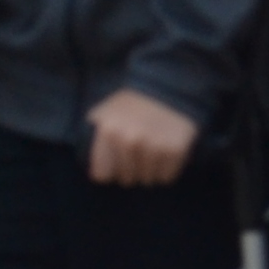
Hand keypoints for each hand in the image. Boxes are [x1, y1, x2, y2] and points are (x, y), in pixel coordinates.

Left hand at [85, 88, 200, 186]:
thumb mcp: (104, 113)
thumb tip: (93, 169)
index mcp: (107, 131)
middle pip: (126, 180)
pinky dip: (166, 170)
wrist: (168, 87)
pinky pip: (166, 178)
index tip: (115, 161)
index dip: (109, 169)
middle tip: (137, 151)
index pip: (102, 176)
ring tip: (152, 150)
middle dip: (131, 170)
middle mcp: (129, 141)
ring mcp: (154, 146)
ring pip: (147, 180)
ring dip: (149, 170)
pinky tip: (165, 152)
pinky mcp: (176, 150)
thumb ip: (93, 139)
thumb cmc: (131, 104)